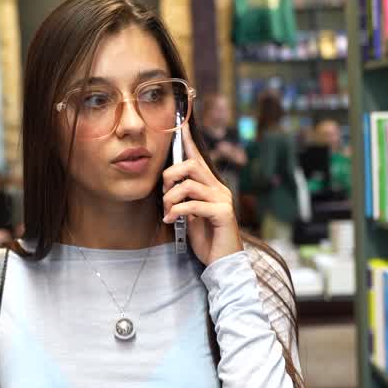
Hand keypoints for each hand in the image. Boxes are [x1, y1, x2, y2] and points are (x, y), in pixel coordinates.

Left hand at [163, 125, 242, 265]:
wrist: (222, 263)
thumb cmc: (207, 239)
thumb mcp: (190, 215)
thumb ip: (184, 199)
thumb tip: (170, 187)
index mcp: (211, 186)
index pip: (198, 157)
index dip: (188, 140)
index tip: (179, 124)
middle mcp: (219, 188)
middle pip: (191, 165)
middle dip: (170, 175)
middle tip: (164, 194)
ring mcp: (222, 200)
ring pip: (189, 184)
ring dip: (170, 198)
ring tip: (167, 212)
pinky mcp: (222, 213)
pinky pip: (192, 204)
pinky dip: (176, 211)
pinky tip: (171, 220)